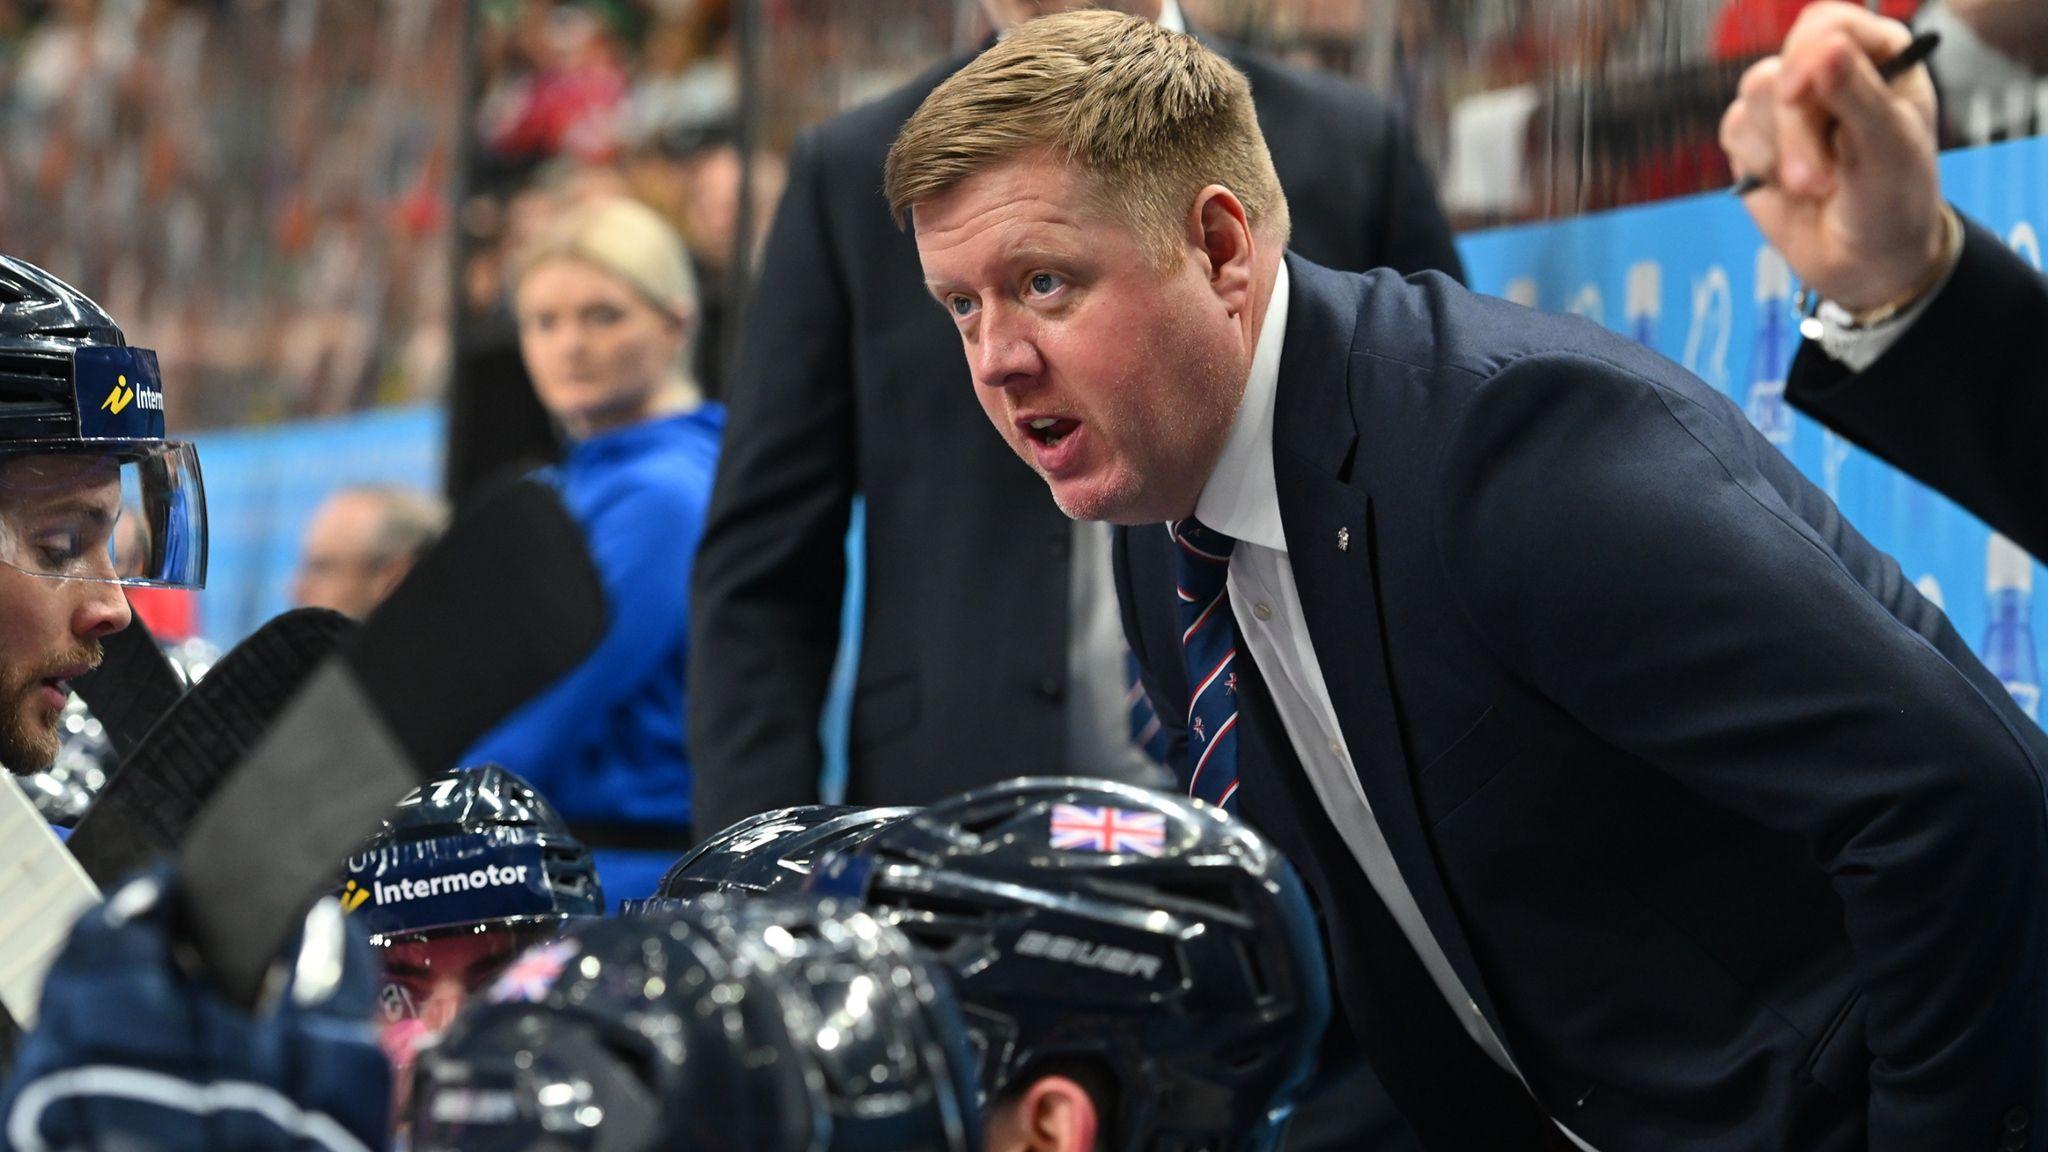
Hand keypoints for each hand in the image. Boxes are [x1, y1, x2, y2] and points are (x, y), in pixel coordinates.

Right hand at [1719, 1, 1947, 313]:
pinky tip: (1788, 188)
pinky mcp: (1754, 137)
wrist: (1866, 261)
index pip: (1827, 25)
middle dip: (1795, 132)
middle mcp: (1828, 71)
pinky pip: (1733, 131)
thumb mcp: (1890, 147)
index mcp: (1877, 56)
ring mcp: (1788, 105)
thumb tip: (1825, 47)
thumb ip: (1857, 94)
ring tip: (1815, 188)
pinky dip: (1759, 166)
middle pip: (1781, 70)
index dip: (1807, 53)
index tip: (1798, 94)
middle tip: (1819, 183)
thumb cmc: (1895, 198)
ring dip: (1779, 154)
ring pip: (1752, 99)